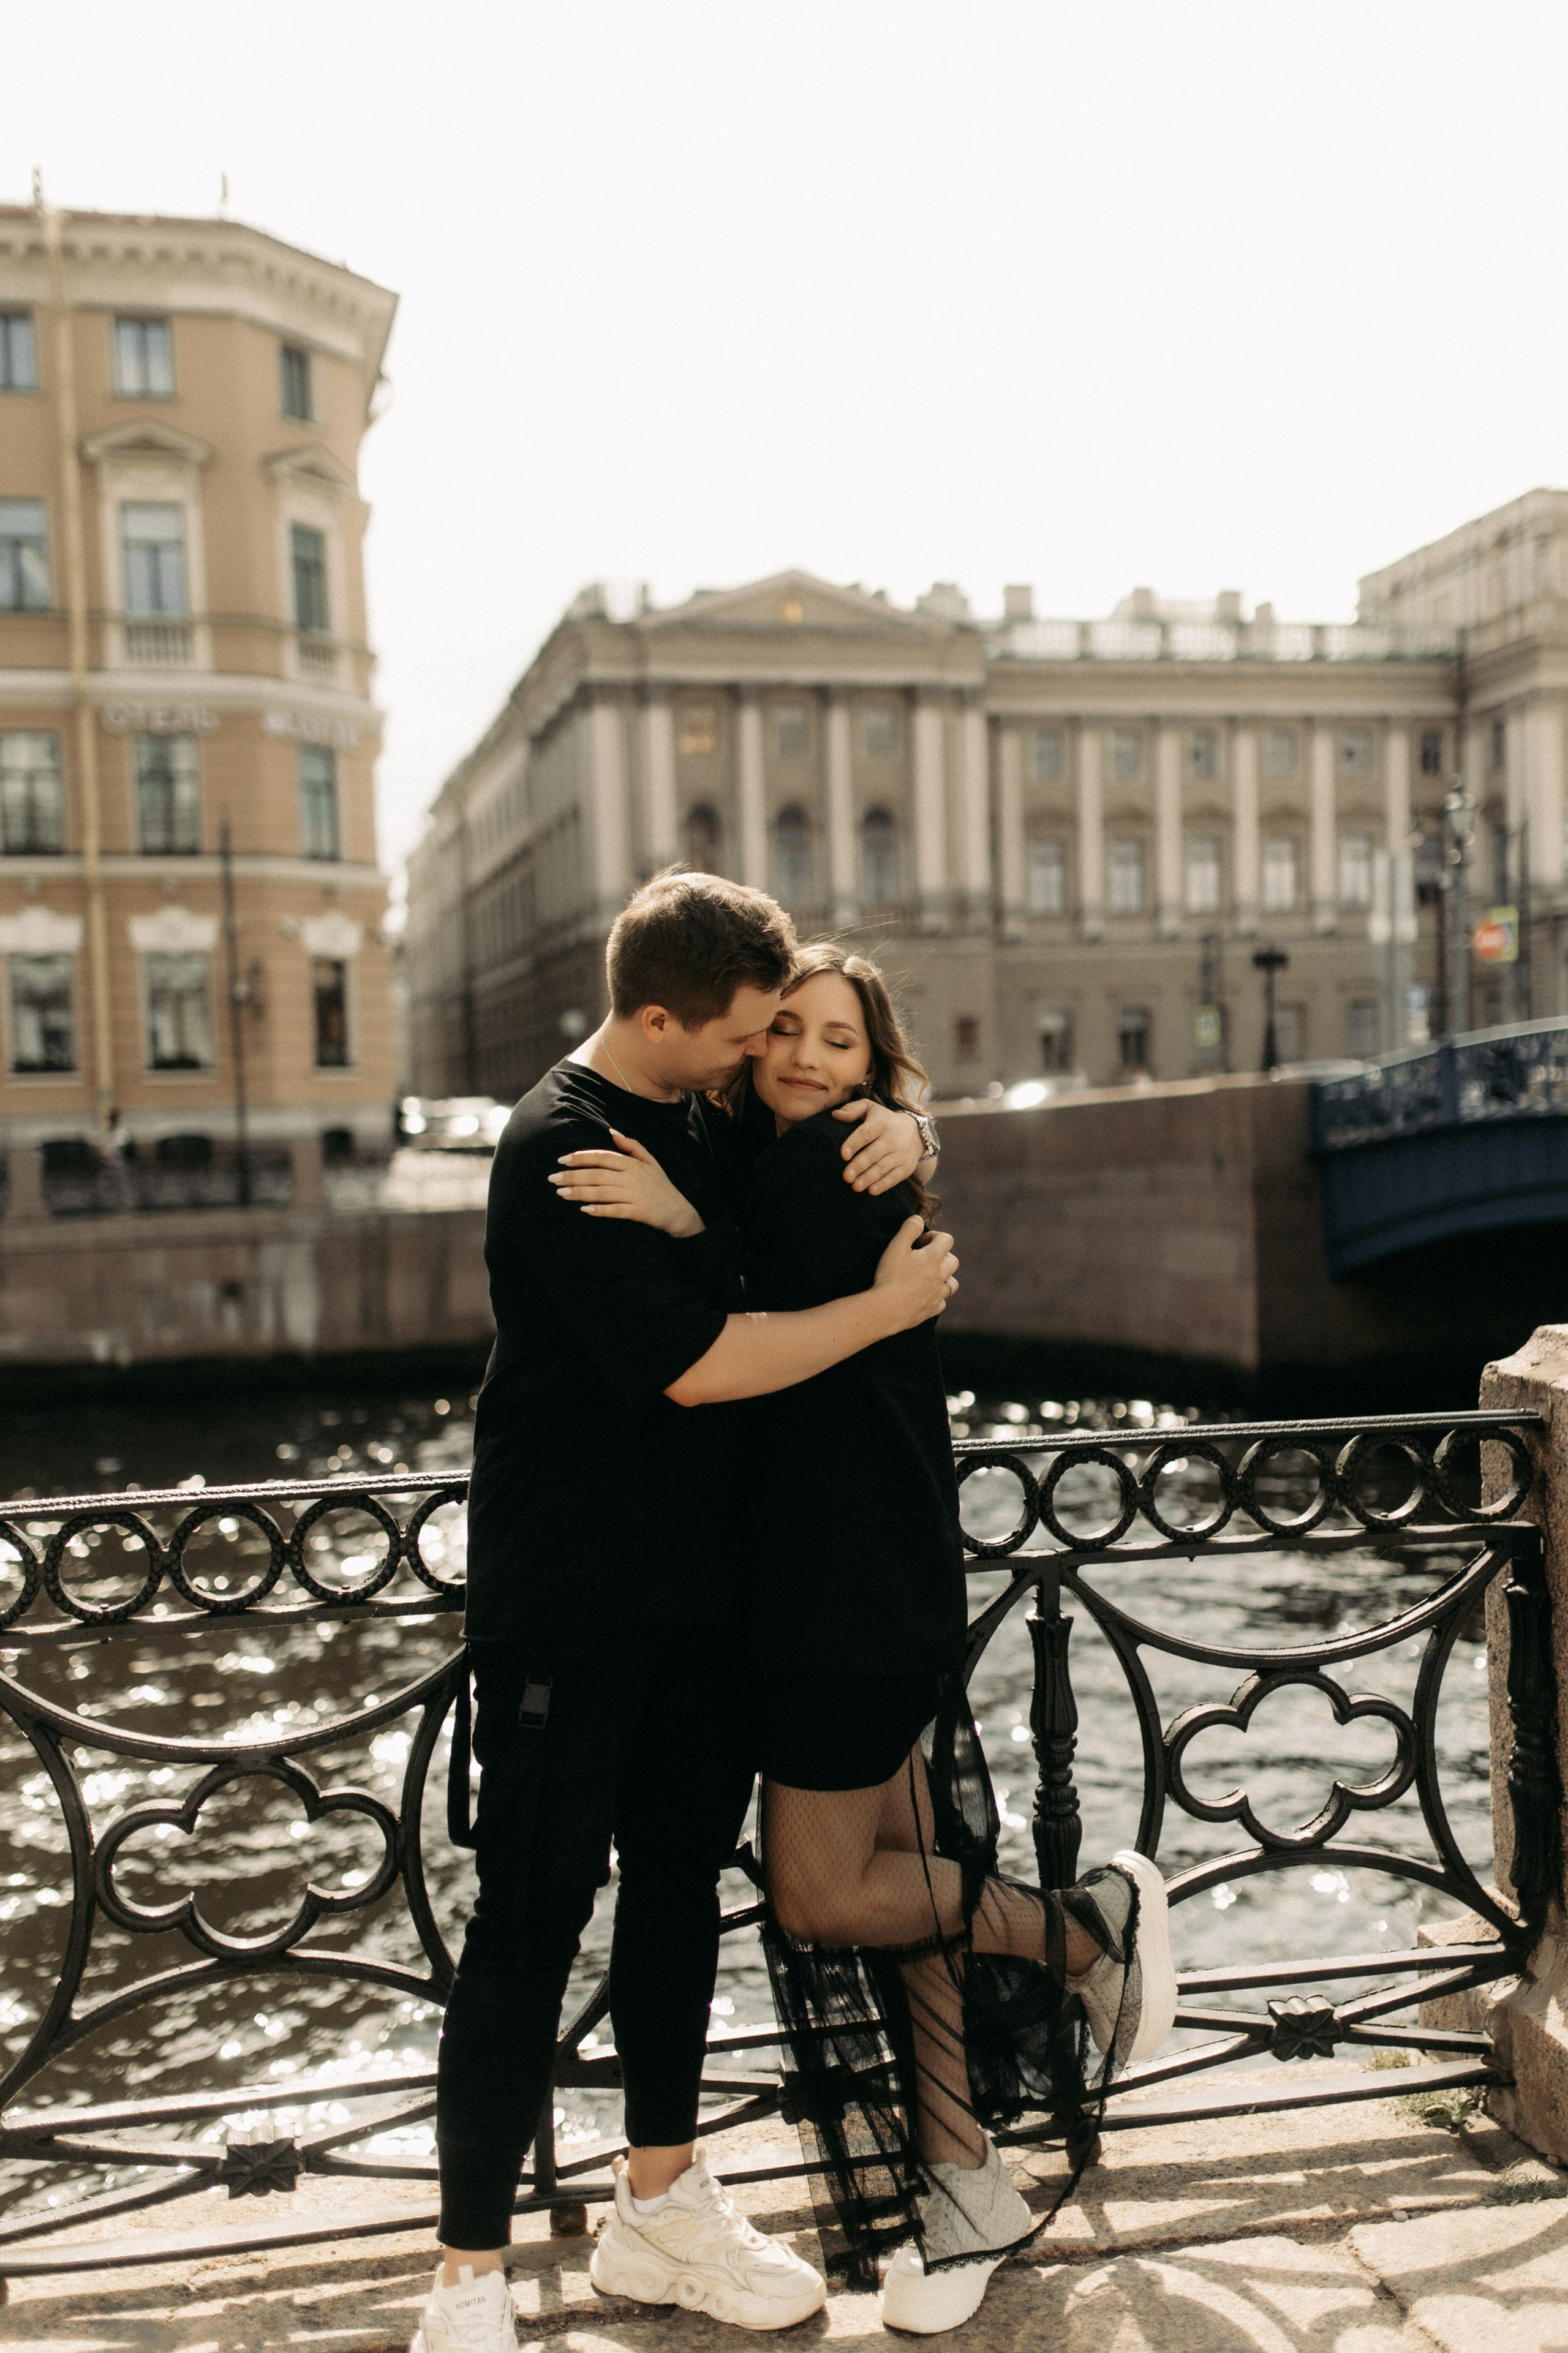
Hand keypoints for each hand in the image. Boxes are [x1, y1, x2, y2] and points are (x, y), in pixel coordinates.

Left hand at [548, 1128, 704, 1236]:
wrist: (679, 1211)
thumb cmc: (661, 1185)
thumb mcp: (650, 1161)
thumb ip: (632, 1146)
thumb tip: (612, 1132)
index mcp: (633, 1164)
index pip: (602, 1157)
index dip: (581, 1157)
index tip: (562, 1160)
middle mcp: (632, 1178)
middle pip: (597, 1175)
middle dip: (573, 1176)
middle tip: (553, 1178)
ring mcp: (635, 1195)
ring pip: (602, 1192)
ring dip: (579, 1192)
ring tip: (560, 1193)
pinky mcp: (638, 1212)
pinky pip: (615, 1210)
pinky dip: (600, 1210)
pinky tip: (584, 1210)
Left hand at [833, 1098, 924, 1193]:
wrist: (916, 1132)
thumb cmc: (884, 1120)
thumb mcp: (870, 1109)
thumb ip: (852, 1110)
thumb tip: (835, 1115)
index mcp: (880, 1123)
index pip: (866, 1133)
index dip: (854, 1143)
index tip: (843, 1155)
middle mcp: (892, 1139)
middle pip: (873, 1154)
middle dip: (859, 1166)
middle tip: (846, 1177)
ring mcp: (900, 1154)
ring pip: (883, 1167)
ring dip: (868, 1178)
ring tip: (855, 1186)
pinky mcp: (906, 1167)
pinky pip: (894, 1177)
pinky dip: (883, 1185)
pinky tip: (872, 1191)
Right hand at [871, 1217, 958, 1329]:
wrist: (887, 1309)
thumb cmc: (890, 1276)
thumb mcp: (896, 1246)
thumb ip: (909, 1228)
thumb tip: (918, 1219)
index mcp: (934, 1258)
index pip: (947, 1239)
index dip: (933, 1236)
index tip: (919, 1242)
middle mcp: (941, 1275)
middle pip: (953, 1260)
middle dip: (941, 1255)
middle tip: (923, 1258)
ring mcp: (938, 1294)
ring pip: (953, 1282)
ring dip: (944, 1276)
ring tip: (928, 1276)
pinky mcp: (932, 1309)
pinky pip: (942, 1301)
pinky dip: (937, 1296)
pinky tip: (925, 1295)